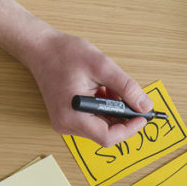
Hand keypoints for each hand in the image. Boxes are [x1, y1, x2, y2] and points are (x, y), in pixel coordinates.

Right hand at [22, 28, 151, 146]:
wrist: (41, 48)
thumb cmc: (65, 53)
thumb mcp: (102, 66)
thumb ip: (126, 87)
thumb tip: (145, 105)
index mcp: (72, 115)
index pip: (107, 137)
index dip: (129, 129)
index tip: (142, 116)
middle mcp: (66, 124)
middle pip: (105, 134)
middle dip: (122, 117)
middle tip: (129, 97)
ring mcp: (65, 123)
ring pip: (101, 128)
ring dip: (113, 112)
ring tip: (108, 88)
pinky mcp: (67, 118)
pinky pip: (93, 122)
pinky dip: (104, 110)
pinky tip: (100, 91)